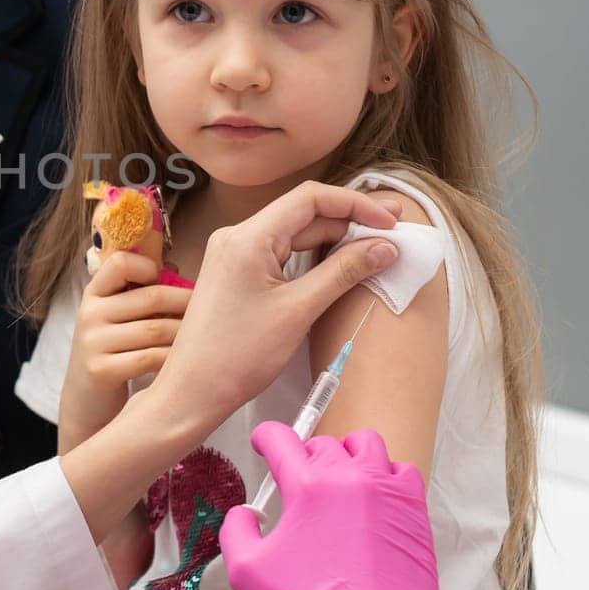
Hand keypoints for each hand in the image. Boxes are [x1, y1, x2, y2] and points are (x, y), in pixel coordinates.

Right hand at [60, 252, 190, 450]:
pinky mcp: (101, 370)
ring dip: (186, 333)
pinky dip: (174, 358)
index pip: (120, 262)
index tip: (166, 280)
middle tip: (211, 308)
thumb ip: (139, 293)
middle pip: (150, 297)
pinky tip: (188, 361)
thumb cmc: (112, 352)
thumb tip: (176, 267)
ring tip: (206, 335)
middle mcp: (89, 313)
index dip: (149, 266)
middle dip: (186, 302)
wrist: (85, 401)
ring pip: (156, 329)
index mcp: (94, 294)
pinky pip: (150, 358)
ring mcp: (93, 342)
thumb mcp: (115, 319)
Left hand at [145, 181, 400, 441]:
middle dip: (349, 219)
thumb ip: (343, 272)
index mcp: (247, 237)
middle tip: (395, 229)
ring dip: (334, 238)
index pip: (310, 198)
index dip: (355, 204)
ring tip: (376, 246)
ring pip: (293, 233)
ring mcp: (234, 254)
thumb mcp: (299, 311)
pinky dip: (313, 256)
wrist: (193, 390)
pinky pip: (281, 252)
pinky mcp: (237, 273)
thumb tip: (386, 247)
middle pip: (303, 213)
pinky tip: (341, 263)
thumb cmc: (239, 355)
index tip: (390, 221)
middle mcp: (237, 236)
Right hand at [218, 422, 453, 589]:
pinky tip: (375, 498)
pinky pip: (402, 473)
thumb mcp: (246, 572)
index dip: (266, 437)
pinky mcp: (414, 512)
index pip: (281, 438)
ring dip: (348, 454)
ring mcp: (387, 492)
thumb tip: (246, 512)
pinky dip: (386, 475)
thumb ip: (236, 530)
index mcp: (308, 487)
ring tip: (341, 477)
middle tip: (300, 483)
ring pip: (367, 445)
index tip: (265, 443)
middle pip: (323, 443)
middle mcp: (350, 479)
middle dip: (305, 456)